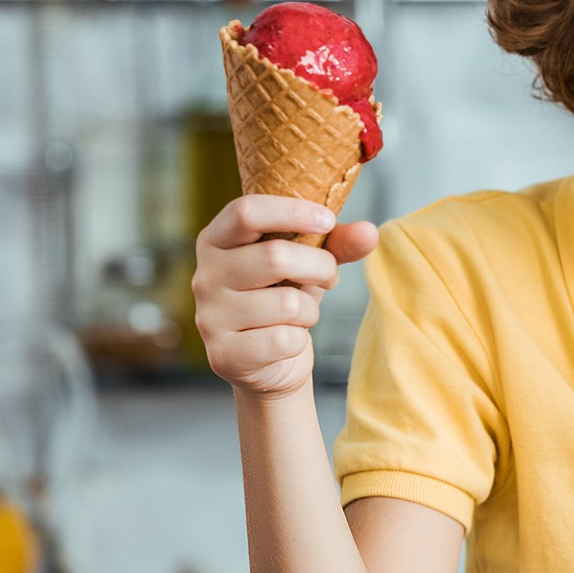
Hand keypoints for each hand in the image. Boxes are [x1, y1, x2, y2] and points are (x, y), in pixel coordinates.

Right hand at [193, 196, 378, 399]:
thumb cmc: (285, 296)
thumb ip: (337, 243)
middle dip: (320, 267)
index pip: (245, 212)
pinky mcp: (223, 355)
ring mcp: (209, 317)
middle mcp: (203, 276)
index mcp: (216, 241)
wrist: (270, 360)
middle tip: (330, 275)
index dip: (291, 212)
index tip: (328, 220)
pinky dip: (300, 339)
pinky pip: (284, 340)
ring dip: (310, 310)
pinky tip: (287, 339)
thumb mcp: (310, 263)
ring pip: (286, 304)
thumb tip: (369, 232)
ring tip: (301, 313)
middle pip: (274, 257)